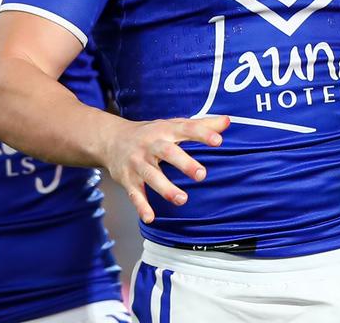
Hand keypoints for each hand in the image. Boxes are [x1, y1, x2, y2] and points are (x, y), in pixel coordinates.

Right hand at [100, 116, 229, 223]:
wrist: (111, 139)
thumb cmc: (151, 133)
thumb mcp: (173, 124)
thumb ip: (201, 124)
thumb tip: (227, 121)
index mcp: (166, 131)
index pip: (186, 129)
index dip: (202, 134)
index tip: (218, 141)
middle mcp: (151, 145)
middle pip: (167, 153)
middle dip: (184, 163)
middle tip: (201, 175)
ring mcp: (138, 162)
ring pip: (151, 175)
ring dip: (165, 188)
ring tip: (182, 199)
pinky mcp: (128, 179)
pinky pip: (135, 193)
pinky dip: (141, 205)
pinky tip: (150, 218)